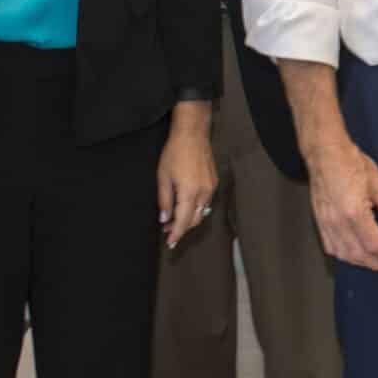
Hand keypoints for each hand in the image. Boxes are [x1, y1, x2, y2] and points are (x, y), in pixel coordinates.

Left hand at [157, 121, 219, 248]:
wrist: (192, 134)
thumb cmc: (175, 153)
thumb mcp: (163, 177)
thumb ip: (164, 201)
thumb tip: (164, 219)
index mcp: (189, 193)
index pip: (183, 222)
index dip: (176, 234)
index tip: (170, 243)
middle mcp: (204, 193)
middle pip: (194, 220)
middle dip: (181, 228)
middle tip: (167, 230)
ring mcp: (211, 188)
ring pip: (201, 212)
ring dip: (188, 219)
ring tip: (174, 219)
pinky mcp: (214, 182)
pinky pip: (205, 202)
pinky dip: (195, 209)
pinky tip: (185, 206)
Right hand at [309, 137, 377, 271]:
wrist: (324, 152)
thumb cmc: (351, 162)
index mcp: (354, 213)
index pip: (374, 244)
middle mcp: (338, 222)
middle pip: (359, 254)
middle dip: (377, 263)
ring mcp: (326, 223)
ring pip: (343, 254)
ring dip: (361, 262)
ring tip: (375, 262)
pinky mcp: (319, 221)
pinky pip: (330, 246)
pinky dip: (343, 255)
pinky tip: (353, 254)